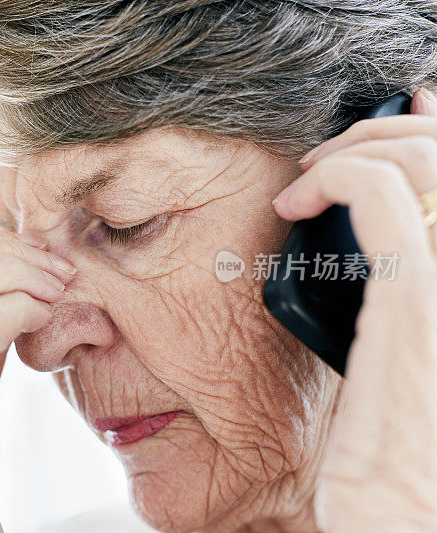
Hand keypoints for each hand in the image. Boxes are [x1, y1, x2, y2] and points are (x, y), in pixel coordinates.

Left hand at [273, 88, 436, 530]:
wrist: (409, 522)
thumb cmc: (409, 450)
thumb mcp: (420, 352)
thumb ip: (415, 286)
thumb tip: (395, 234)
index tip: (410, 111)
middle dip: (394, 130)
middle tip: (338, 153)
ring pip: (424, 162)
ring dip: (363, 145)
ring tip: (315, 173)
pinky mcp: (416, 304)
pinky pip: (380, 195)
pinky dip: (339, 174)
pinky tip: (297, 199)